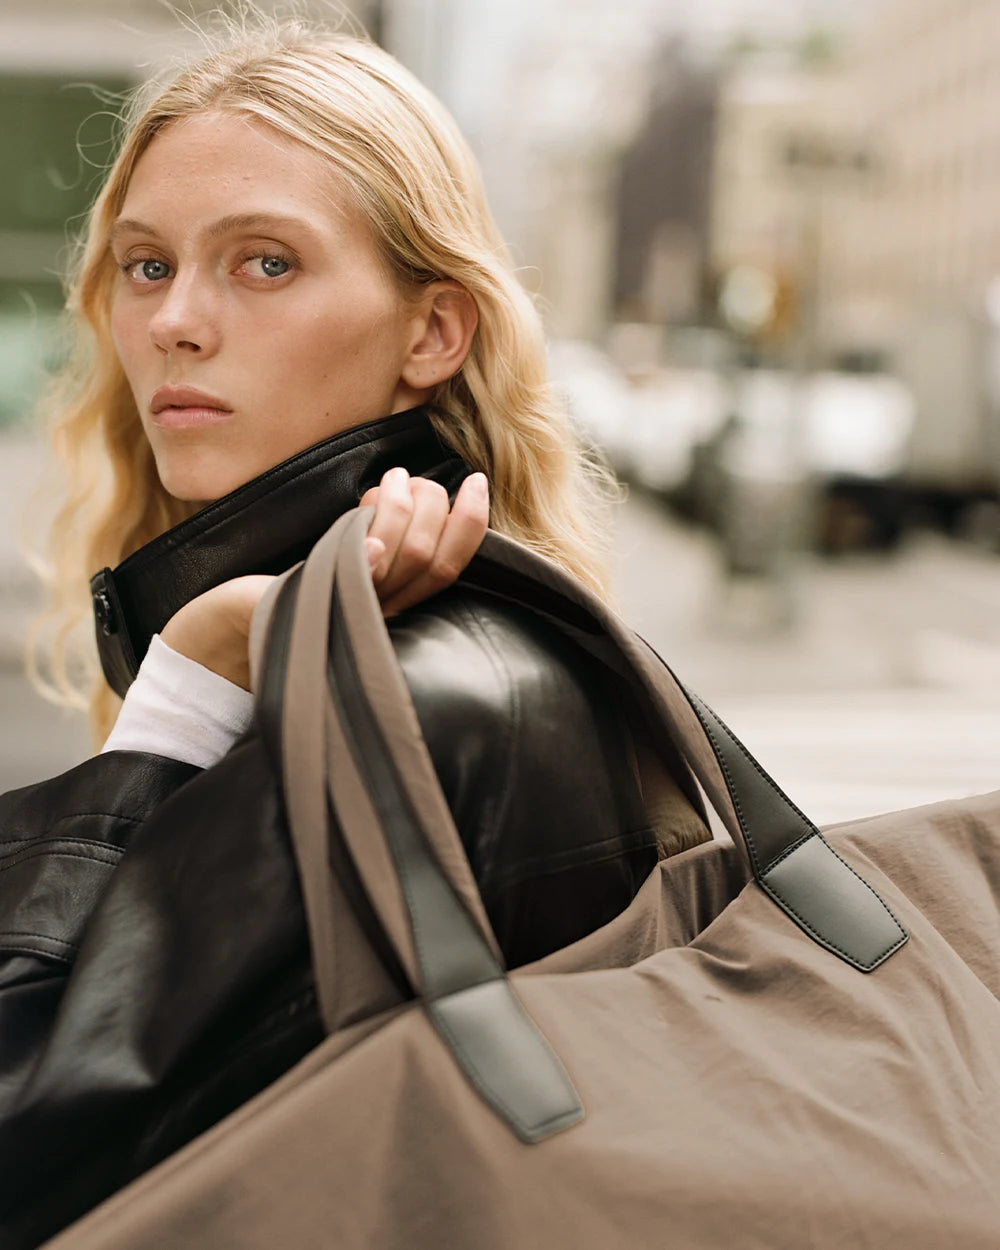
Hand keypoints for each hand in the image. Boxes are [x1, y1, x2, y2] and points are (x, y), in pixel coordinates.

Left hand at [160, 468, 489, 687]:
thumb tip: (416, 492)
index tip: (474, 481)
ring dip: (399, 507)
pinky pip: (357, 572)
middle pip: (431, 556)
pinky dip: (371, 541)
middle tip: (403, 479)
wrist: (222, 634)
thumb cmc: (282, 592)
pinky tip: (365, 516)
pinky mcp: (313, 606)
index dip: (471, 522)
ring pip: (403, 556)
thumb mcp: (340, 556)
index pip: (451, 566)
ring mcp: (348, 611)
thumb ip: (380, 535)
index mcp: (392, 603)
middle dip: (430, 504)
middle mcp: (378, 614)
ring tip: (384, 482)